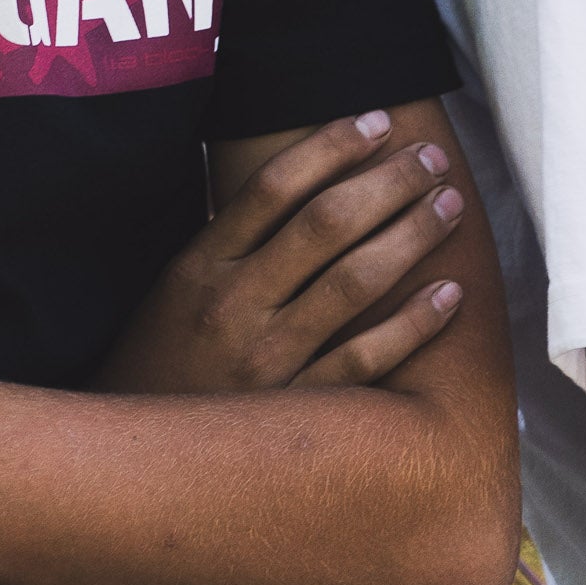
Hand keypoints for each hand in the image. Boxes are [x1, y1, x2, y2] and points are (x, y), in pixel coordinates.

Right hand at [97, 110, 467, 395]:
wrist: (135, 463)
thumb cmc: (160, 359)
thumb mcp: (175, 287)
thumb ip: (227, 241)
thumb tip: (294, 187)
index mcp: (202, 264)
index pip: (274, 187)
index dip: (331, 147)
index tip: (375, 121)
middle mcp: (236, 304)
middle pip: (324, 225)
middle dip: (386, 183)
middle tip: (431, 157)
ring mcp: (268, 360)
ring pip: (353, 284)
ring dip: (410, 238)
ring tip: (449, 207)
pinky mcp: (297, 411)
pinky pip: (366, 361)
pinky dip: (413, 325)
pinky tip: (450, 295)